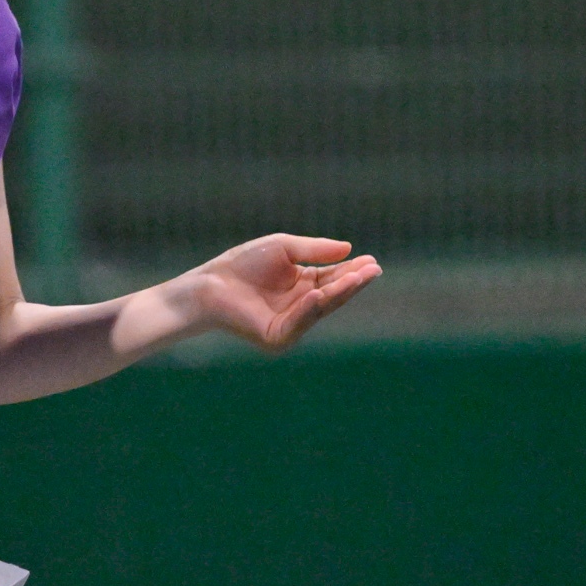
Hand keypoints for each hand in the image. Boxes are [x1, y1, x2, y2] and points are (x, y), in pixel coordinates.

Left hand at [180, 235, 380, 353]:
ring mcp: (290, 324)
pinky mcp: (277, 337)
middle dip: (353, 283)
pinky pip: (299, 322)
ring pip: (321, 308)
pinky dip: (309, 308)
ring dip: (340, 293)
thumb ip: (315, 251)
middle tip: (374, 270)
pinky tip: (319, 294)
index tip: (372, 261)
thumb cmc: (243, 264)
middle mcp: (300, 307)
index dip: (352, 271)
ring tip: (358, 277)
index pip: (333, 278)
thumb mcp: (284, 249)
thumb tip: (349, 248)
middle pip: (333, 294)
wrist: (210, 283)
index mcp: (302, 286)